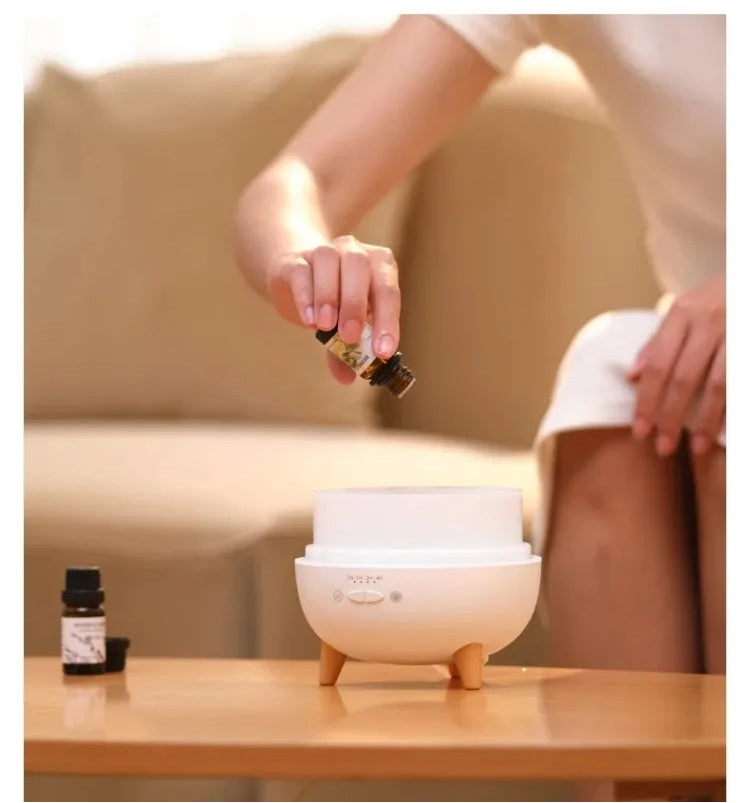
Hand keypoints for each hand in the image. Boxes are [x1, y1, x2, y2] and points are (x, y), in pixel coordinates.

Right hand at [267, 235, 400, 383]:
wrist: (296, 273)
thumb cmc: (333, 300)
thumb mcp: (345, 325)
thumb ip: (347, 350)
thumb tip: (346, 378)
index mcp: (377, 267)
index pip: (387, 290)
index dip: (388, 321)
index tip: (383, 351)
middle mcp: (353, 252)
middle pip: (359, 266)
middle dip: (355, 304)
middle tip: (349, 336)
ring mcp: (323, 251)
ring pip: (328, 261)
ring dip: (328, 296)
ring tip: (325, 326)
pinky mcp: (295, 260)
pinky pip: (301, 271)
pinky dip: (305, 295)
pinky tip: (308, 319)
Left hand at [628, 274, 724, 456]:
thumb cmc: (714, 300)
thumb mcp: (683, 310)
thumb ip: (657, 342)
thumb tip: (631, 376)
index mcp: (683, 312)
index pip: (658, 365)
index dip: (647, 400)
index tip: (639, 431)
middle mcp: (710, 320)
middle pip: (684, 379)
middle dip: (670, 417)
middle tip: (661, 447)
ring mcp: (737, 333)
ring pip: (718, 385)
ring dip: (705, 421)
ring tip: (694, 448)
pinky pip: (741, 384)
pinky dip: (733, 409)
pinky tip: (725, 432)